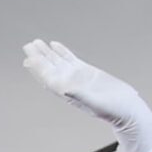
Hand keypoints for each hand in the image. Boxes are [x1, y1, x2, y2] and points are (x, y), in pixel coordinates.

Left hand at [22, 39, 151, 151]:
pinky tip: (54, 44)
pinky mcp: (86, 70)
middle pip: (49, 67)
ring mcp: (76, 75)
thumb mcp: (94, 102)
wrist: (124, 108)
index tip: (28, 58)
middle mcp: (68, 82)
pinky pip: (70, 58)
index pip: (48, 77)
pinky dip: (62, 51)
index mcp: (67, 91)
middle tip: (27, 45)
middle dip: (38, 57)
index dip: (37, 68)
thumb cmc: (110, 110)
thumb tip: (65, 89)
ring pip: (57, 61)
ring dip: (46, 52)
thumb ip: (79, 95)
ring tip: (36, 42)